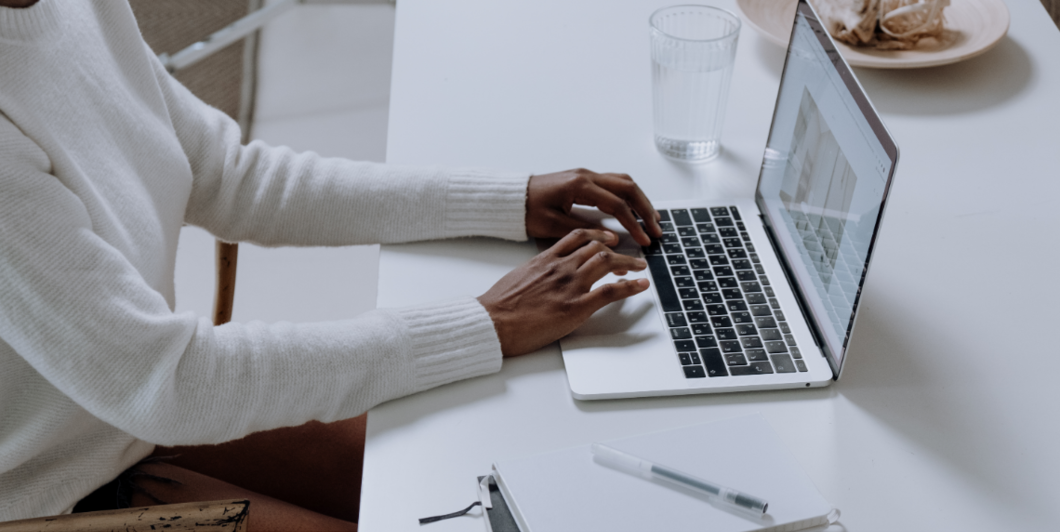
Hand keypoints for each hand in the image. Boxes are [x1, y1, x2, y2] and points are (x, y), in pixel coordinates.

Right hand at [478, 228, 649, 357]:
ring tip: (640, 266)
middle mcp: (561, 267)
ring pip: (607, 263)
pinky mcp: (575, 307)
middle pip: (597, 248)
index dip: (597, 235)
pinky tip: (641, 285)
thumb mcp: (518, 277)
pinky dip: (630, 286)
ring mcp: (570, 285)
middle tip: (629, 256)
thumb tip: (544, 275)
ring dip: (629, 263)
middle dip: (617, 249)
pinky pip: (610, 292)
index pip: (578, 237)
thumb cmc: (499, 305)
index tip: (607, 239)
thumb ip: (537, 272)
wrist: (493, 321)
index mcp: (545, 259)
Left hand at [526, 169, 662, 246]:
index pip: (617, 204)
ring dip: (640, 199)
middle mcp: (586, 176)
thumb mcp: (552, 226)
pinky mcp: (583, 179)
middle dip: (645, 209)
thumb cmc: (527, 211)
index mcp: (580, 186)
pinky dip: (628, 195)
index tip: (644, 240)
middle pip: (628, 188)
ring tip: (652, 218)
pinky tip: (634, 208)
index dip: (634, 224)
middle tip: (656, 229)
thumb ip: (584, 231)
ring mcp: (586, 175)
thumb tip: (612, 238)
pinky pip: (614, 183)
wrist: (512, 198)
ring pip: (623, 182)